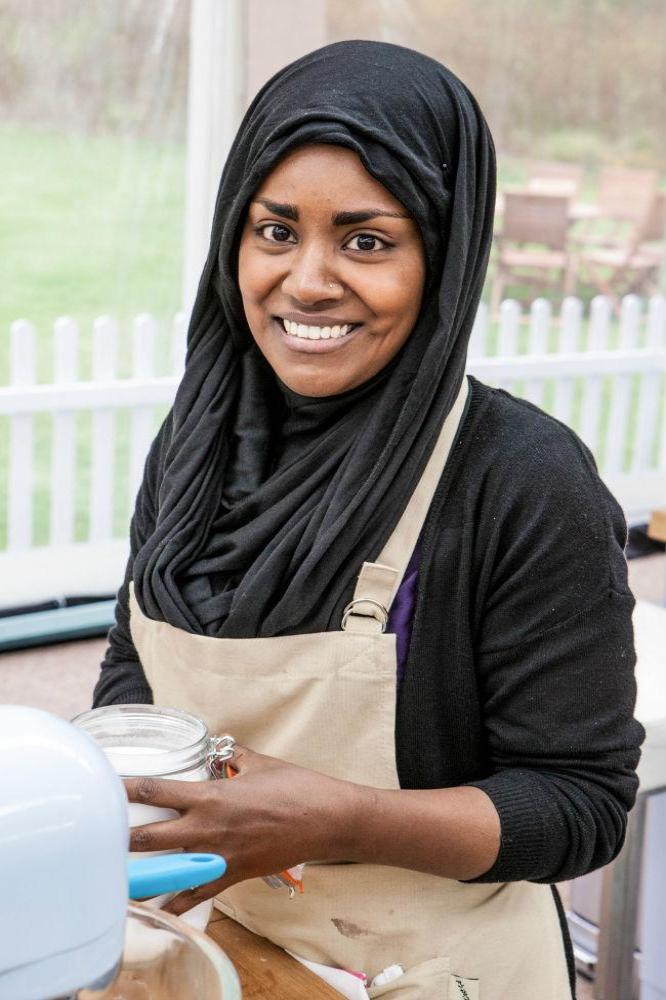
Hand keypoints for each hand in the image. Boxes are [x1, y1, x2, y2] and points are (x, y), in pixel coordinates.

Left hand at [124, 745, 361, 914]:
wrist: (325, 820)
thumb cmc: (295, 787)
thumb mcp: (259, 763)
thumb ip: (232, 758)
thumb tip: (221, 751)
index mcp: (211, 797)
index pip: (157, 791)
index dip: (127, 789)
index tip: (105, 786)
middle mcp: (207, 829)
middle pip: (149, 837)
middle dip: (121, 839)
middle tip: (99, 837)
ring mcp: (218, 856)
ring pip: (167, 873)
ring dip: (141, 876)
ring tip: (115, 878)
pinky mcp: (233, 875)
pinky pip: (196, 895)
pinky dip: (175, 903)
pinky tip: (156, 910)